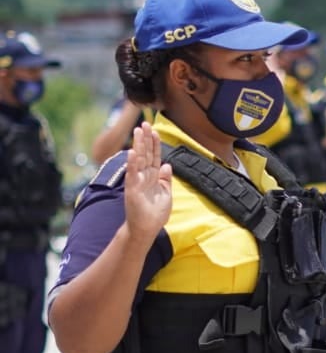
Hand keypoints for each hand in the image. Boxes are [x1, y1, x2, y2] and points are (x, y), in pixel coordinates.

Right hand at [122, 122, 171, 241]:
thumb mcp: (166, 193)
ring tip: (138, 131)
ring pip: (139, 160)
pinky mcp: (131, 189)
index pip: (154, 156)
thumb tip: (167, 165)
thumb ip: (166, 179)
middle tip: (145, 123)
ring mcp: (137, 181)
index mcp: (153, 177)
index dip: (155, 144)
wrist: (146, 228)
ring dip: (138, 145)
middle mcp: (144, 176)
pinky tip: (132, 151)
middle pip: (145, 154)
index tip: (155, 131)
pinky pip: (132, 174)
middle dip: (146, 139)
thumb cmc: (155, 212)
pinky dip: (132, 163)